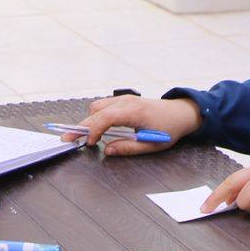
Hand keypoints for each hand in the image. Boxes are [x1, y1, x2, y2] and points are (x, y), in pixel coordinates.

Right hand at [64, 95, 202, 156]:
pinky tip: (97, 129)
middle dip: (81, 126)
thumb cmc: (169, 129)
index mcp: (134, 111)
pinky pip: (102, 106)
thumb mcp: (152, 144)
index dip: (92, 130)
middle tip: (68, 140)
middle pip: (95, 111)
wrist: (181, 113)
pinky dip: (96, 117)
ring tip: (84, 138)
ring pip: (96, 107)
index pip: (106, 117)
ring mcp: (123, 99)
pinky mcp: (123, 100)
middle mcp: (126, 101)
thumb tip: (106, 151)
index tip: (86, 143)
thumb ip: (128, 148)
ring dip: (89, 121)